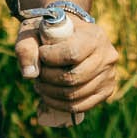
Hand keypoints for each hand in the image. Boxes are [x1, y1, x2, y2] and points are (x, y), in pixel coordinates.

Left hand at [16, 8, 120, 128]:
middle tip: (38, 73)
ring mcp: (109, 75)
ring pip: (74, 95)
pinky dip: (59, 104)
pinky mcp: (105, 91)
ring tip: (40, 83)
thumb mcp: (34, 31)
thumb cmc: (50, 33)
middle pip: (72, 78)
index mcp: (94, 36)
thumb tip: (30, 74)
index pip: (72, 54)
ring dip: (50, 92)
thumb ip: (27, 48)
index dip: (49, 58)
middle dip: (47, 78)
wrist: (69, 36)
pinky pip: (80, 106)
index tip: (41, 53)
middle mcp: (107, 56)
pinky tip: (48, 95)